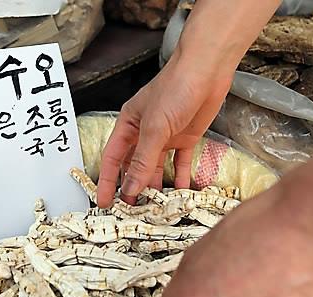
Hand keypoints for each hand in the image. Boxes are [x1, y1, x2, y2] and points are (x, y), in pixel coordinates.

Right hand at [97, 0, 281, 206]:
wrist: (208, 70)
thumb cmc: (176, 88)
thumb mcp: (155, 128)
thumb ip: (142, 160)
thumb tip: (131, 187)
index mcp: (128, 125)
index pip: (112, 159)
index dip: (107, 181)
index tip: (104, 201)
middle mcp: (144, 133)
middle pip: (133, 166)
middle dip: (131, 187)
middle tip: (131, 210)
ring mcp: (165, 138)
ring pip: (155, 168)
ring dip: (155, 187)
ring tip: (154, 206)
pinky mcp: (185, 139)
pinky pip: (179, 164)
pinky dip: (180, 178)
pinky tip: (180, 192)